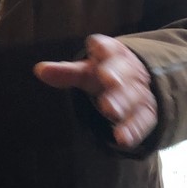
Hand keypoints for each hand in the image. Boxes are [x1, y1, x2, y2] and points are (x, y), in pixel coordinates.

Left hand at [34, 33, 156, 148]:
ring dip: (123, 104)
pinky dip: (133, 130)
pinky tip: (122, 139)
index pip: (109, 48)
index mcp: (113, 55)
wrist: (138, 82)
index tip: (97, 49)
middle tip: (104, 93)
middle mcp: (129, 71)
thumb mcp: (86, 71)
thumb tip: (38, 70)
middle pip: (124, 74)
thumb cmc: (103, 73)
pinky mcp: (148, 111)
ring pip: (134, 96)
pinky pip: (143, 120)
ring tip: (110, 113)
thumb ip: (65, 72)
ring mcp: (140, 91)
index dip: (103, 48)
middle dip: (115, 82)